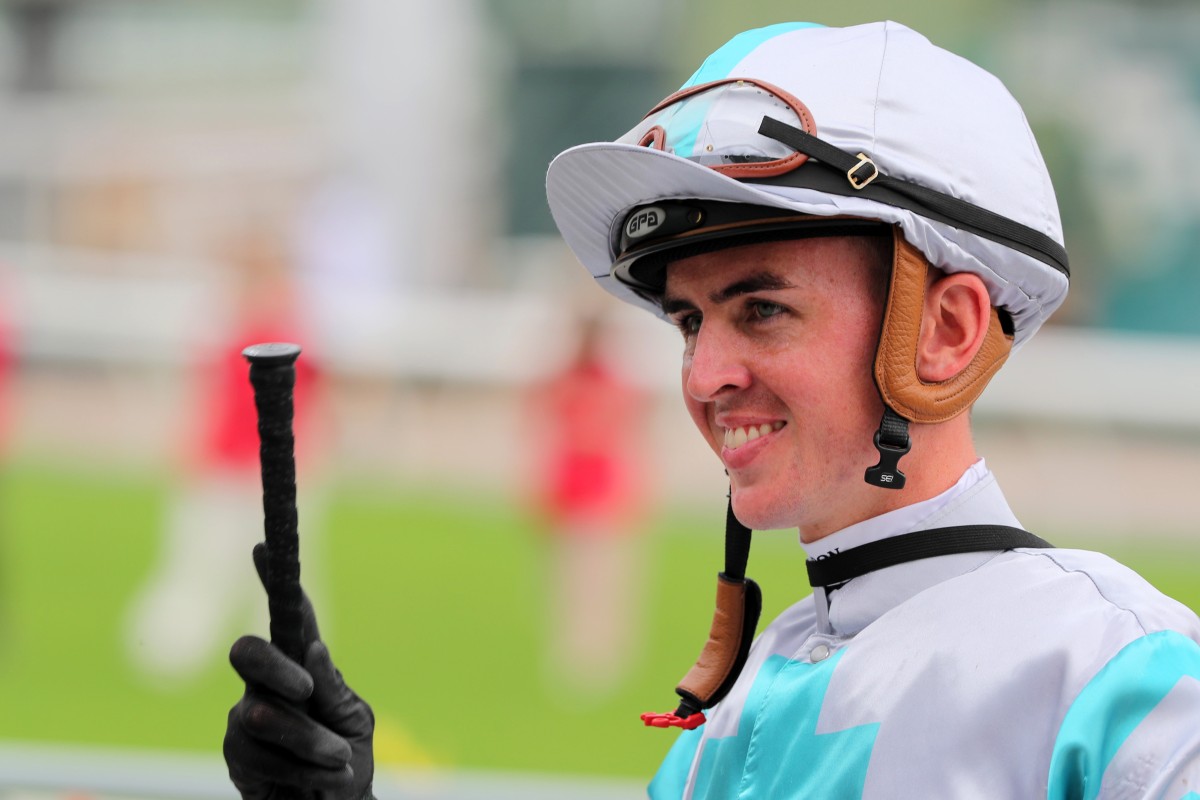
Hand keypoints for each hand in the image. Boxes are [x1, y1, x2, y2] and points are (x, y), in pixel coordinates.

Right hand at [223, 544, 374, 799]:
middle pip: (247, 653)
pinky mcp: (236, 756)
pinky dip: (300, 769)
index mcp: (303, 667)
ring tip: (336, 758)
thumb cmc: (347, 761)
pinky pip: (256, 754)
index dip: (271, 580)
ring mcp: (246, 718)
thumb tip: (314, 646)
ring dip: (308, 740)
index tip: (261, 547)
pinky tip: (321, 779)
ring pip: (260, 712)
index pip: (287, 619)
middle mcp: (269, 686)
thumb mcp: (354, 720)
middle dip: (274, 668)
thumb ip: (332, 688)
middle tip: (304, 691)